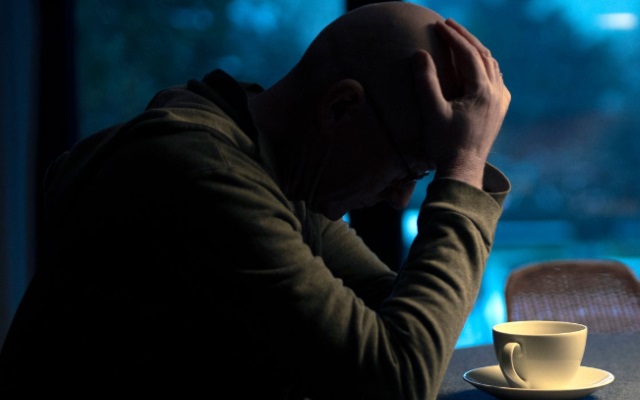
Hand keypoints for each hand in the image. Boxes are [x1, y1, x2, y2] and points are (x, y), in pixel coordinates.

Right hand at [413, 18, 510, 188]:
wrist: (463, 170)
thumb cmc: (444, 144)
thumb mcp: (431, 112)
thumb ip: (426, 81)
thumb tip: (420, 53)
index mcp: (481, 91)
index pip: (467, 54)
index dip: (452, 37)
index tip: (438, 25)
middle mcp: (496, 93)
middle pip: (482, 54)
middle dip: (465, 37)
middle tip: (448, 24)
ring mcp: (500, 102)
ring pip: (492, 65)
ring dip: (476, 49)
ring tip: (460, 39)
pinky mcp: (500, 110)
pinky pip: (496, 79)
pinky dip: (485, 65)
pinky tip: (478, 66)